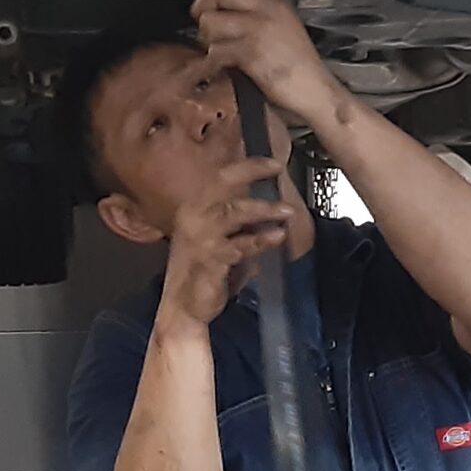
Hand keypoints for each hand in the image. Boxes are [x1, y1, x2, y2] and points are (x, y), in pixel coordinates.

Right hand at [159, 156, 289, 326]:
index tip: (273, 163)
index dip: (247, 167)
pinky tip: (277, 237)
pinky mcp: (210, 258)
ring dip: (263, 209)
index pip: (220, 179)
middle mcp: (194, 218)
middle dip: (252, 173)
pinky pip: (240, 245)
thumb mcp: (218, 240)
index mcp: (195, 210)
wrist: (183, 307)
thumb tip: (268, 212)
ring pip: (233, 212)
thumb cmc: (201, 272)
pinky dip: (261, 239)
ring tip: (286, 210)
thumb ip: (239, 225)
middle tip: (279, 169)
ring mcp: (200, 237)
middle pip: (223, 186)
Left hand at [192, 0, 339, 126]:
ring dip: (207, 38)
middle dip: (202, 6)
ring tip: (219, 50)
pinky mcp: (250, 52)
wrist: (316, 91)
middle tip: (205, 23)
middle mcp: (268, 8)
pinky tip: (222, 67)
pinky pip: (214, 49)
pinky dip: (212, 62)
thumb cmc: (299, 64)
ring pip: (209, 20)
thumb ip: (259, 10)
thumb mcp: (285, 25)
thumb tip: (221, 8)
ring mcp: (259, 29)